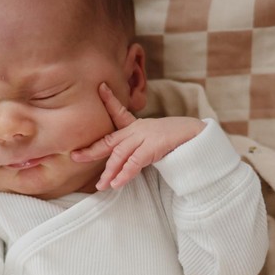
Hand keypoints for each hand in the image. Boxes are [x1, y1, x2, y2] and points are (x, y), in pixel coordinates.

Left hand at [71, 82, 204, 189]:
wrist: (200, 138)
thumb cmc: (178, 141)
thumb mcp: (156, 140)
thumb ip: (140, 148)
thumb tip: (125, 162)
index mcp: (139, 126)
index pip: (120, 113)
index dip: (109, 101)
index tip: (100, 88)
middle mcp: (139, 130)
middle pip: (110, 140)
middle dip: (92, 150)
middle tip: (75, 156)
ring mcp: (146, 137)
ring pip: (120, 155)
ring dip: (109, 172)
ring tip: (101, 185)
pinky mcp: (154, 147)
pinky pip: (134, 163)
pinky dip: (124, 174)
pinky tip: (116, 184)